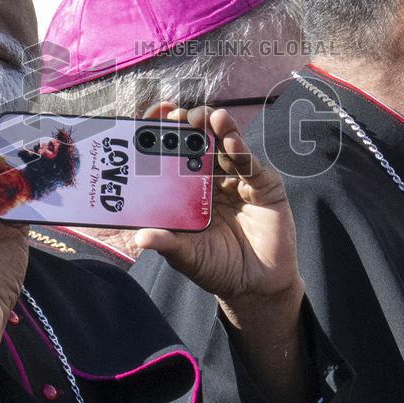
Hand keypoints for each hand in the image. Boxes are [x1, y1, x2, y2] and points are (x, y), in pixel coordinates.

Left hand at [135, 105, 311, 402]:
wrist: (257, 286)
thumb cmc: (217, 267)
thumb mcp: (188, 256)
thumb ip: (168, 244)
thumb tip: (140, 238)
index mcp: (188, 189)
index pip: (175, 154)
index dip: (166, 135)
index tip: (155, 117)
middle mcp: (212, 178)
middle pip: (201, 143)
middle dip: (191, 126)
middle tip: (181, 116)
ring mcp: (238, 179)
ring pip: (226, 147)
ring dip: (217, 130)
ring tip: (209, 118)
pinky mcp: (263, 185)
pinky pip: (250, 165)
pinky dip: (241, 152)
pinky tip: (231, 142)